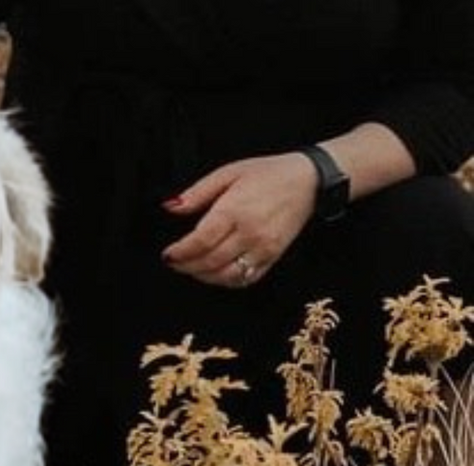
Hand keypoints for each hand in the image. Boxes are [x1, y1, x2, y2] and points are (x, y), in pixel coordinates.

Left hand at [160, 152, 318, 287]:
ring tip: (190, 268)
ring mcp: (263, 248)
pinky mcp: (273, 256)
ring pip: (227, 275)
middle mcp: (250, 233)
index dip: (180, 253)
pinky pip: (247, 278)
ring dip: (204, 276)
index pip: (200, 241)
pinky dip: (227, 281)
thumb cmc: (269, 174)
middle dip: (186, 266)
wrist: (309, 180)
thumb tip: (171, 206)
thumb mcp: (228, 173)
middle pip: (210, 261)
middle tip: (174, 263)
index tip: (168, 254)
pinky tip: (215, 273)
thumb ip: (197, 193)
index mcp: (235, 211)